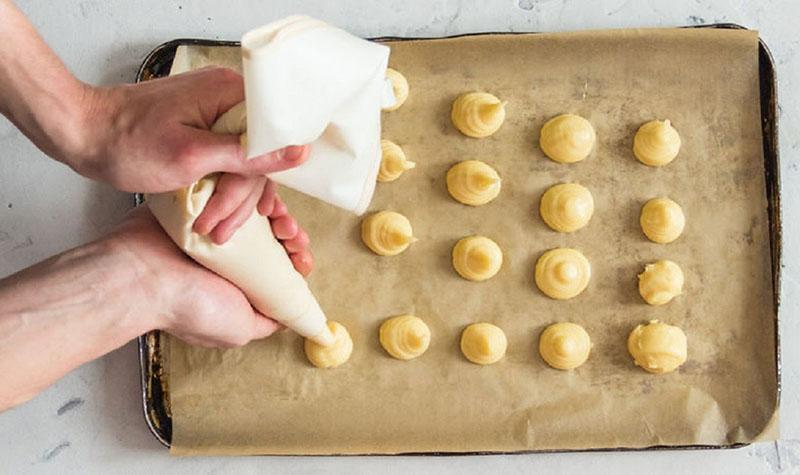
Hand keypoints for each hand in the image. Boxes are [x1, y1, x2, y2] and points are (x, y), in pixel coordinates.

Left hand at [76, 67, 309, 243]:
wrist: (82, 133)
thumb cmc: (127, 142)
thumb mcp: (192, 157)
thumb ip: (248, 157)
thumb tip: (300, 151)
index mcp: (232, 95)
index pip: (270, 142)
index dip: (260, 182)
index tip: (251, 214)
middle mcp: (228, 99)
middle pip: (257, 157)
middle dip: (238, 200)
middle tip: (218, 231)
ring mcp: (215, 113)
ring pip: (242, 164)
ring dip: (229, 201)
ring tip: (212, 232)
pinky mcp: (202, 128)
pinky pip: (226, 161)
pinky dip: (220, 189)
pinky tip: (217, 214)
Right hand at [110, 205, 311, 347]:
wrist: (144, 277)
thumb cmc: (188, 307)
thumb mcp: (239, 328)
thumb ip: (265, 322)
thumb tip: (287, 319)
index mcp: (240, 280)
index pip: (279, 264)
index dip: (297, 258)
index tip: (301, 257)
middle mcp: (230, 253)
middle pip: (273, 235)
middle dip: (291, 233)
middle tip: (292, 236)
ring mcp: (217, 225)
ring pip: (259, 212)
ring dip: (278, 213)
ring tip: (281, 220)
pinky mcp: (204, 201)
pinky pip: (236, 189)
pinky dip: (254, 191)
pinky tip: (265, 199)